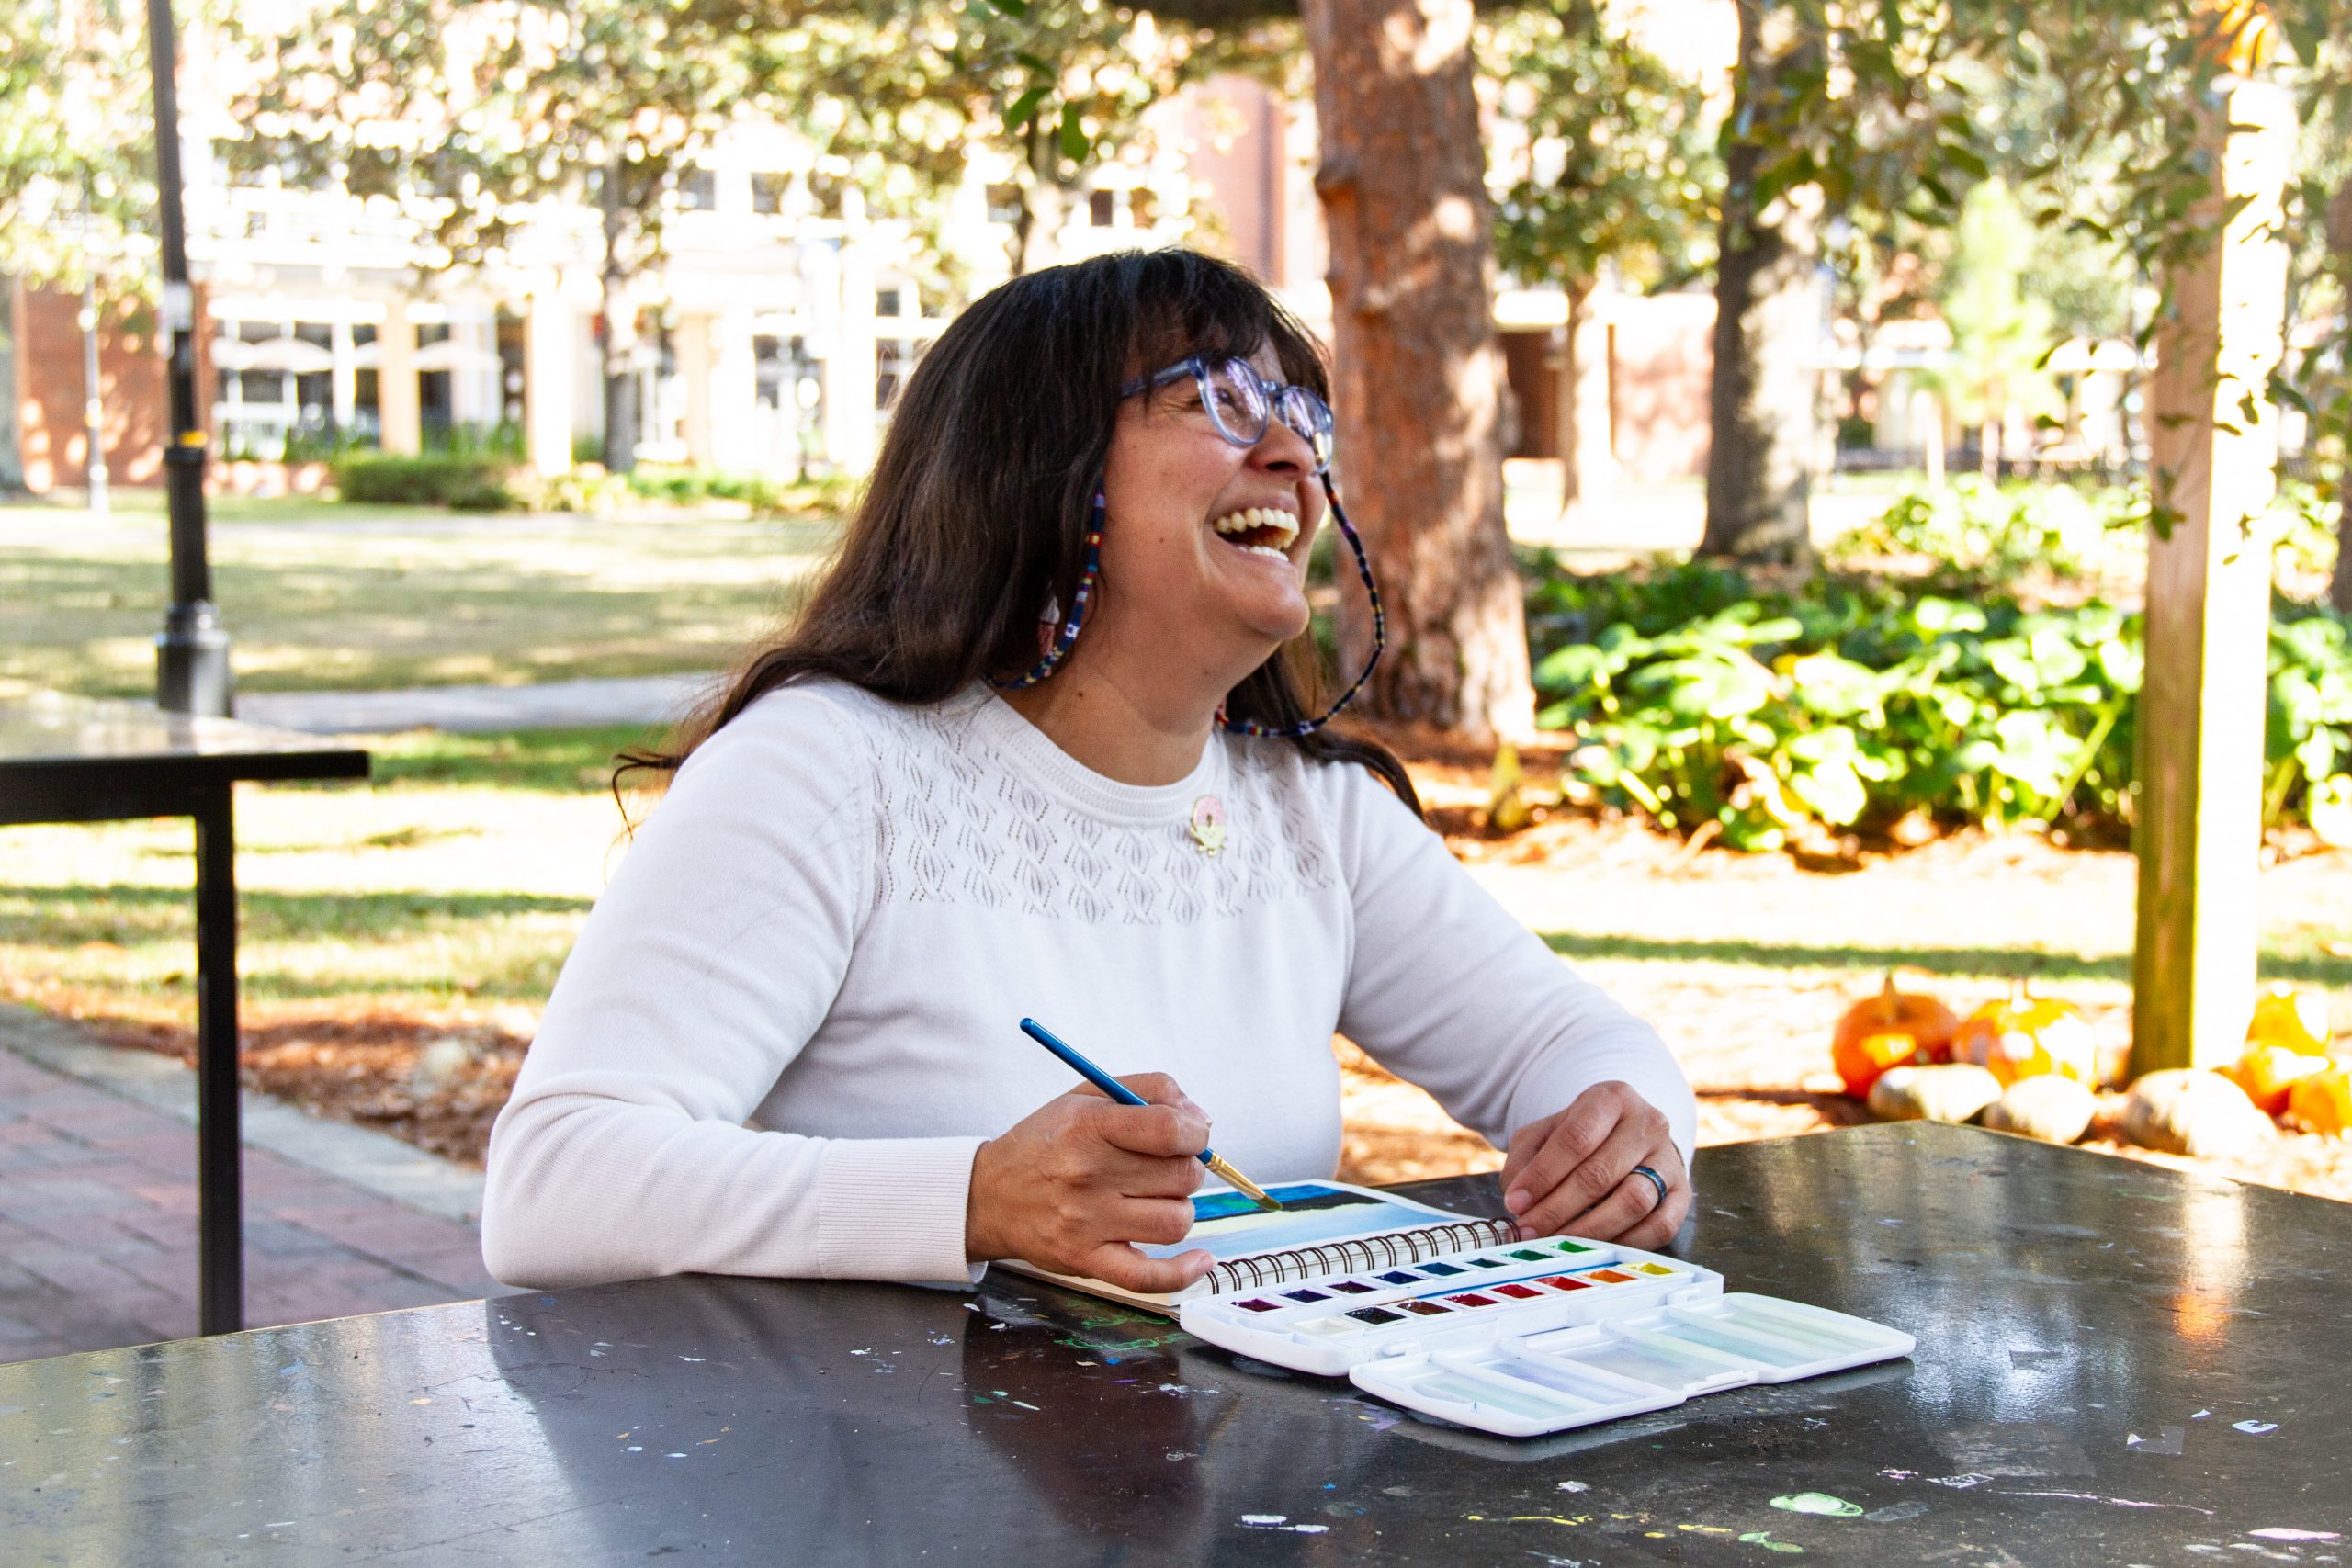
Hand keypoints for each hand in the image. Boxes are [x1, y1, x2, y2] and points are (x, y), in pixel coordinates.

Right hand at [965, 1073, 1214, 1293]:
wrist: (990, 1195)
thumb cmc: (1047, 1142)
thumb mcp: (1087, 1096)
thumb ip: (1150, 1090)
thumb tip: (1201, 1119)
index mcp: (1088, 1126)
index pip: (1168, 1130)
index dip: (1196, 1133)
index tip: (1193, 1135)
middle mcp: (1086, 1175)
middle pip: (1181, 1177)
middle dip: (1185, 1169)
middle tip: (1163, 1167)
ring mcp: (1086, 1222)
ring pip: (1176, 1221)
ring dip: (1177, 1209)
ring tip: (1152, 1199)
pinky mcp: (1085, 1260)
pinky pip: (1149, 1277)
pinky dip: (1183, 1271)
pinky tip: (1200, 1260)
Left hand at [1498, 1081, 1689, 1250]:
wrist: (1630, 1137)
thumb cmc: (1581, 1135)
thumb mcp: (1546, 1132)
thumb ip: (1526, 1159)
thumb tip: (1517, 1199)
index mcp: (1611, 1098)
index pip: (1576, 1138)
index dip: (1543, 1175)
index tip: (1515, 1203)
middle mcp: (1648, 1123)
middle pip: (1600, 1173)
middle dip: (1558, 1208)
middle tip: (1530, 1230)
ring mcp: (1669, 1158)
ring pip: (1633, 1201)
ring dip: (1589, 1229)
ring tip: (1558, 1242)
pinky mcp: (1683, 1193)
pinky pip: (1660, 1226)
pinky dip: (1624, 1243)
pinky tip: (1595, 1248)